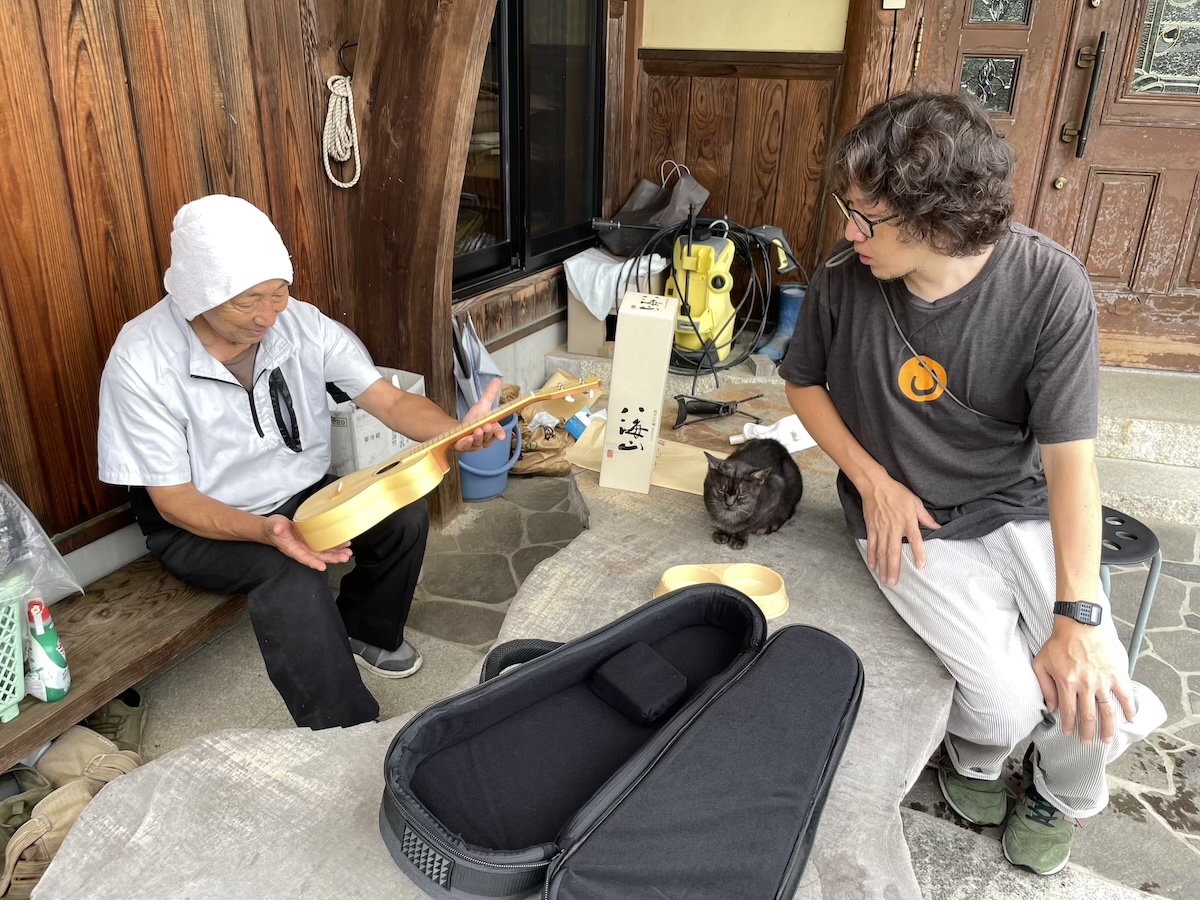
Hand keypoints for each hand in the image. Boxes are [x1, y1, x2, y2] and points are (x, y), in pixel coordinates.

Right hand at [262, 515, 352, 570]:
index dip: (312, 563)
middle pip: (318, 557)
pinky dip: (335, 546)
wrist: (274, 528)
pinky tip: (345, 544)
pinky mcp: (313, 540)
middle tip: (344, 558)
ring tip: (348, 552)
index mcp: (292, 549)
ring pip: (324, 552)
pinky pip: (325, 545)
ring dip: (337, 553)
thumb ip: (275, 527)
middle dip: (332, 558)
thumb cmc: (272, 528)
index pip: (303, 557)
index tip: (322, 567)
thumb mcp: (273, 526)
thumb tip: (278, 528)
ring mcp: (308, 546)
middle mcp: (302, 550)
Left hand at [454, 378, 506, 452]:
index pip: (497, 432)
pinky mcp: (463, 447)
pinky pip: (466, 447)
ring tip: (477, 430)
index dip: (499, 433)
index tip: (501, 436)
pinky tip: (467, 439)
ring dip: (478, 437)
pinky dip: (467, 443)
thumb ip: (490, 395)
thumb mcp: (482, 406)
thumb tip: (498, 380)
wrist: (458, 430)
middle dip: (488, 433)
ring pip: (478, 443)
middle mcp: (485, 440)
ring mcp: (474, 445)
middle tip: (487, 426)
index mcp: (491, 431)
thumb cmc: (473, 421)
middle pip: (488, 438)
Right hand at [862, 474, 940, 587]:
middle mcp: (894, 528)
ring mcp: (881, 529)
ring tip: (885, 581)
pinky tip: (872, 567)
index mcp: (908, 521)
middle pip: (894, 551)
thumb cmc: (897, 493)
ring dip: (883, 567)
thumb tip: (939, 527)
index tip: (921, 566)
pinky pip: (871, 545)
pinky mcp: (871, 528)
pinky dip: (871, 556)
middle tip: (894, 583)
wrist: (875, 485)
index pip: (915, 540)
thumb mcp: (915, 503)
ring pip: (882, 552)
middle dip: (894, 568)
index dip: (918, 553)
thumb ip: (926, 517)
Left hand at [1033, 620, 1135, 743]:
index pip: (1068, 712)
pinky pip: (1125, 696)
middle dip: (1087, 733)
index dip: (1068, 726)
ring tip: (1106, 740)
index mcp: (1066, 684)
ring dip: (1108, 729)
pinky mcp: (1117, 674)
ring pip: (1107, 712)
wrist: (1080, 623)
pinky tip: (1131, 720)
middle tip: (1088, 743)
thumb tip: (1051, 707)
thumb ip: (1045, 686)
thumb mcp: (1042, 662)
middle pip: (1088, 717)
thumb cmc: (1059, 641)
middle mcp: (1085, 686)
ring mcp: (1103, 681)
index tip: (1069, 734)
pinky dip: (1129, 710)